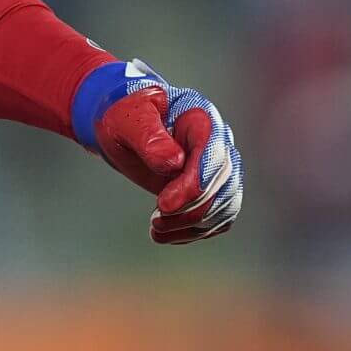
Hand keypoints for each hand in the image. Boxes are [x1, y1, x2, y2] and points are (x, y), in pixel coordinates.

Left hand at [83, 59, 245, 244]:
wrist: (126, 127)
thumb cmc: (126, 116)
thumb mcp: (128, 120)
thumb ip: (149, 137)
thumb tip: (174, 163)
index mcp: (201, 118)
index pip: (213, 156)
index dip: (193, 184)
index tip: (164, 205)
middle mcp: (218, 142)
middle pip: (222, 184)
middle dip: (190, 209)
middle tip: (155, 222)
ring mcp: (219, 167)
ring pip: (224, 205)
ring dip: (192, 224)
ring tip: (156, 229)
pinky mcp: (214, 189)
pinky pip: (218, 217)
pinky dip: (194, 231)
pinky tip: (166, 234)